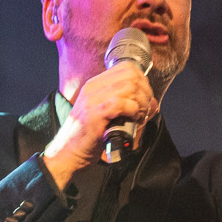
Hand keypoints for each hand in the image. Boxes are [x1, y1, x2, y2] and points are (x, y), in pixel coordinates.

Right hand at [42, 60, 156, 186]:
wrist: (67, 153)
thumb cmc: (88, 137)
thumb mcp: (107, 114)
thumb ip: (127, 105)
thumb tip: (153, 103)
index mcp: (95, 84)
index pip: (127, 68)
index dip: (142, 81)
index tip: (143, 99)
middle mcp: (93, 88)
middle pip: (131, 75)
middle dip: (145, 93)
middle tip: (144, 110)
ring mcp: (92, 99)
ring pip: (129, 87)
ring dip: (141, 103)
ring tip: (139, 117)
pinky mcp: (94, 114)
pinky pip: (120, 104)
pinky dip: (133, 111)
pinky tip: (132, 120)